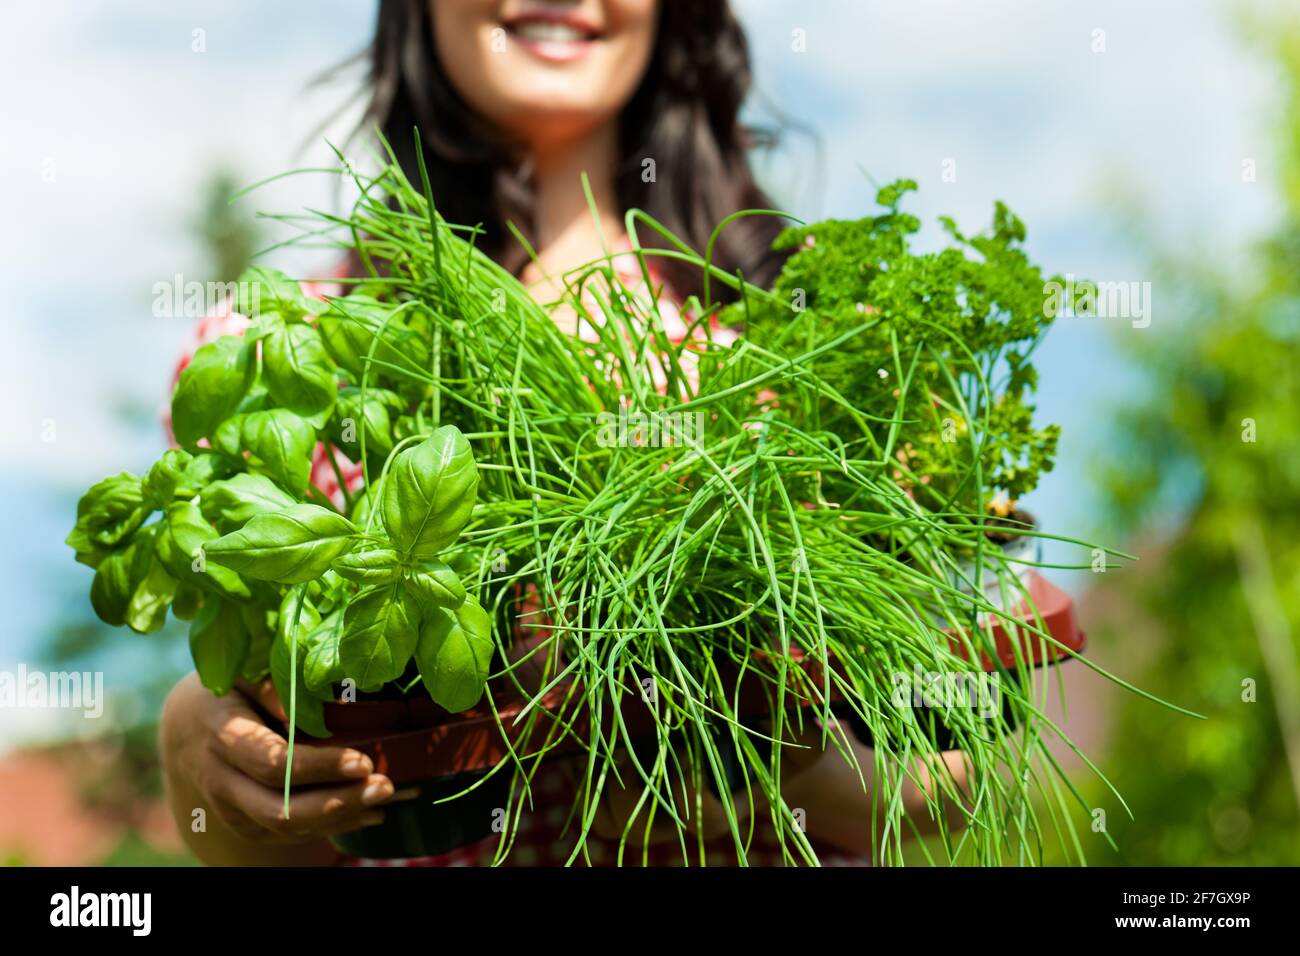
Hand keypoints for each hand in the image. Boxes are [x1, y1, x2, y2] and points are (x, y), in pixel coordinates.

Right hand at [159, 672, 413, 864]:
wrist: (191, 727)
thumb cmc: (232, 690)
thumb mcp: (249, 674)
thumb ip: (279, 687)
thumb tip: (322, 706)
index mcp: (224, 735)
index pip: (273, 763)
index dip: (320, 767)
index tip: (363, 761)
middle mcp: (221, 780)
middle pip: (278, 809)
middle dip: (337, 803)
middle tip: (385, 786)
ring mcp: (230, 808)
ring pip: (285, 828)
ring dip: (340, 818)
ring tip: (386, 799)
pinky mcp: (244, 823)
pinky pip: (288, 834)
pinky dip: (330, 826)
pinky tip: (368, 813)